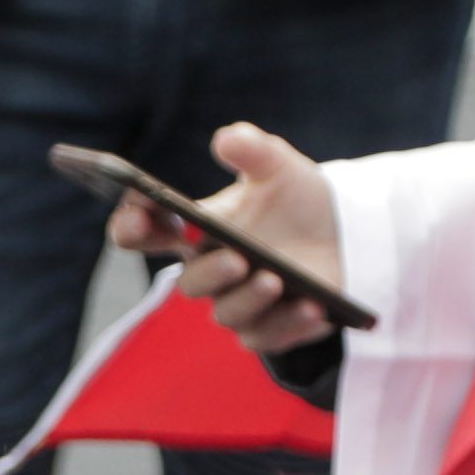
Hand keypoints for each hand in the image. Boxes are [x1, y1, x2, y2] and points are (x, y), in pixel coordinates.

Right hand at [126, 120, 345, 355]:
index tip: (137, 217)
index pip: (146, 233)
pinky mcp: (270, 327)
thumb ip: (252, 149)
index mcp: (198, 231)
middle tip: (235, 258)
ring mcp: (239, 303)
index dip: (131, 227)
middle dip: (209, 272)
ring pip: (228, 315)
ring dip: (249, 299)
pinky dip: (288, 324)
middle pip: (190, 283)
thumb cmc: (297, 199)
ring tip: (274, 280)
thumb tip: (226, 138)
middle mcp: (211, 271)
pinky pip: (268, 336)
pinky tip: (312, 307)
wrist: (343, 234)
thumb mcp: (278, 167)